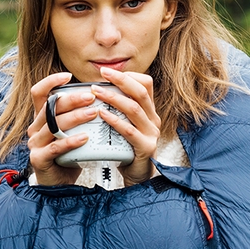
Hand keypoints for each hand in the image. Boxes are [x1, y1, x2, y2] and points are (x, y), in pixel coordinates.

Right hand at [26, 72, 97, 185]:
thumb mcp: (72, 132)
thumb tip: (101, 96)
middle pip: (50, 106)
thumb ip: (78, 116)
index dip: (50, 81)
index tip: (68, 76)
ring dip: (74, 117)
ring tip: (93, 113)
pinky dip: (71, 141)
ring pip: (53, 125)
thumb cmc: (69, 156)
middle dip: (72, 99)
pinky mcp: (39, 159)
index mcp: (41, 118)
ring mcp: (35, 144)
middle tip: (92, 96)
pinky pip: (56, 147)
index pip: (39, 93)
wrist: (59, 184)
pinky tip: (85, 137)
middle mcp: (35, 128)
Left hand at [94, 67, 160, 185]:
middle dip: (121, 80)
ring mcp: (151, 134)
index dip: (128, 75)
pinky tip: (102, 115)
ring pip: (135, 109)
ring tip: (96, 92)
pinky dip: (115, 121)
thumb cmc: (127, 149)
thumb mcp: (125, 125)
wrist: (137, 176)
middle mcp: (153, 119)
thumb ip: (117, 110)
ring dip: (114, 98)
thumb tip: (96, 90)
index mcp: (149, 111)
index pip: (146, 84)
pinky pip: (130, 131)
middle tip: (102, 74)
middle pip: (141, 92)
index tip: (108, 72)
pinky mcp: (146, 148)